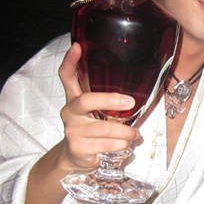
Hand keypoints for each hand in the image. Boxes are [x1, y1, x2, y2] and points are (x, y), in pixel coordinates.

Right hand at [58, 42, 139, 171]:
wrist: (75, 156)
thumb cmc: (91, 129)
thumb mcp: (95, 112)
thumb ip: (107, 102)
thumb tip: (137, 95)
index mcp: (74, 99)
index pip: (67, 76)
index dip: (71, 61)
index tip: (78, 47)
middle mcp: (70, 112)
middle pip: (86, 101)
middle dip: (109, 100)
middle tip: (129, 102)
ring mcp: (72, 130)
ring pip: (105, 128)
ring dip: (125, 132)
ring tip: (135, 133)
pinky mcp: (78, 148)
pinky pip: (106, 145)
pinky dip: (121, 145)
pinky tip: (125, 144)